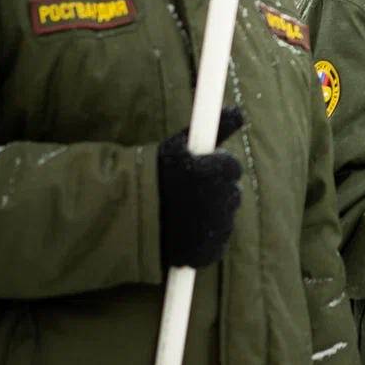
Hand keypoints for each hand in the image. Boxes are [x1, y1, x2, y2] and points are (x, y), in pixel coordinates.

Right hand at [157, 106, 244, 268]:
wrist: (124, 214)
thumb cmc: (152, 174)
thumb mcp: (181, 144)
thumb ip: (217, 127)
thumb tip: (240, 111)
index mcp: (221, 171)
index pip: (232, 168)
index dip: (214, 169)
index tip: (194, 172)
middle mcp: (224, 200)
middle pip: (231, 193)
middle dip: (214, 192)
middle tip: (185, 194)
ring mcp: (218, 228)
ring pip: (224, 219)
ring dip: (210, 215)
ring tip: (180, 213)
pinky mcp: (208, 253)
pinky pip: (216, 244)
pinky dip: (204, 240)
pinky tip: (183, 232)